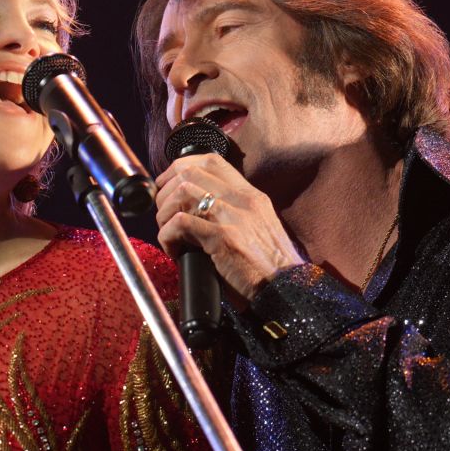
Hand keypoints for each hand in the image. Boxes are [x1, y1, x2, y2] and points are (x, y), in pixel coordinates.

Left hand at [155, 153, 304, 303]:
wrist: (286, 289)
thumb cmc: (266, 266)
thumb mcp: (255, 227)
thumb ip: (231, 212)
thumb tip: (194, 209)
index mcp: (250, 195)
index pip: (211, 161)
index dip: (181, 168)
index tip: (168, 187)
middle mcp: (243, 200)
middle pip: (190, 172)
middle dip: (165, 192)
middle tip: (164, 217)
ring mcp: (234, 217)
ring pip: (182, 193)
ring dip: (164, 215)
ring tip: (169, 235)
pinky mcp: (224, 238)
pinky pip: (181, 223)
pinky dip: (168, 237)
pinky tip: (174, 251)